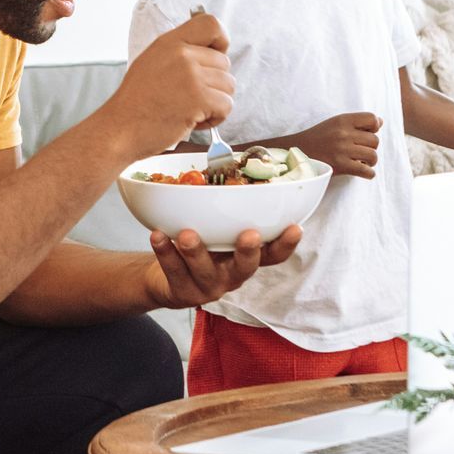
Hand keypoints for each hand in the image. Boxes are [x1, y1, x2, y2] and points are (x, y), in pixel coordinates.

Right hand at [102, 13, 234, 158]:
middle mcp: (182, 54)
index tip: (214, 57)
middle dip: (214, 84)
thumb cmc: (136, 103)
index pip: (211, 24)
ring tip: (191, 110)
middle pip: (224, 62)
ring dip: (215, 102)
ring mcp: (191, 76)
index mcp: (170, 42)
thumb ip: (179, 52)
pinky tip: (193, 120)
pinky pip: (226, 105)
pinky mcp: (198, 98)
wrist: (120, 128)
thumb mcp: (152, 62)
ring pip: (228, 85)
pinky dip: (214, 118)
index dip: (220, 42)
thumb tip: (210, 53)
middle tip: (192, 98)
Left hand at [144, 225, 303, 309]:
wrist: (166, 279)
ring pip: (205, 271)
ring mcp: (208, 287)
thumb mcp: (217, 230)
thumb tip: (228, 160)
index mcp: (245, 258)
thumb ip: (227, 210)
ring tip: (186, 234)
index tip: (296, 227)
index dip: (286, 244)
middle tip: (249, 235)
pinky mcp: (182, 293)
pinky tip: (157, 235)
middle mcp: (231, 275)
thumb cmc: (200, 245)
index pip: (273, 255)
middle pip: (246, 268)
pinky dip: (165, 252)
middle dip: (248, 251)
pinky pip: (174, 272)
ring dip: (196, 251)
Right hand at [291, 112, 380, 178]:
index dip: (374, 127)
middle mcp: (344, 133)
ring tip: (362, 162)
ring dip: (370, 161)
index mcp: (343, 120)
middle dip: (370, 147)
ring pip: (373, 156)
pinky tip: (363, 172)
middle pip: (375, 140)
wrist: (296, 153)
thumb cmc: (318, 138)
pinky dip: (369, 173)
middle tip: (361, 152)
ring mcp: (342, 150)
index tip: (367, 133)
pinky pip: (366, 171)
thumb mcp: (334, 123)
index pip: (372, 119)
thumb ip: (356, 122)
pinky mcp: (340, 166)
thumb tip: (380, 122)